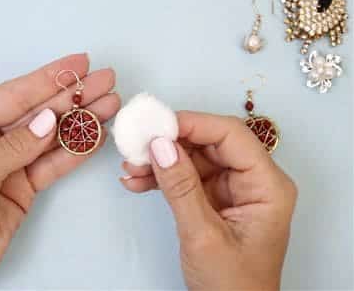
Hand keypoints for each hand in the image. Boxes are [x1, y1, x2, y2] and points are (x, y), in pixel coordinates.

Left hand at [0, 54, 119, 289]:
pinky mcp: (22, 186)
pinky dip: (75, 151)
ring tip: (112, 104)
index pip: (11, 96)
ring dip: (80, 121)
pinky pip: (52, 164)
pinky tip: (96, 135)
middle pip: (36, 112)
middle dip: (72, 96)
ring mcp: (8, 163)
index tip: (80, 63)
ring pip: (49, 136)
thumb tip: (50, 118)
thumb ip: (13, 148)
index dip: (48, 79)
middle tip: (107, 79)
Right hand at [120, 111, 296, 289]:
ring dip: (161, 161)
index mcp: (267, 187)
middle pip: (210, 143)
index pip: (231, 136)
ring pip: (194, 158)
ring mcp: (233, 190)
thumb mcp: (203, 236)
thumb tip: (161, 145)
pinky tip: (138, 181)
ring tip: (131, 168)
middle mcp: (253, 182)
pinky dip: (162, 178)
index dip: (192, 124)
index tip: (156, 125)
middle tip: (137, 145)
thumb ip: (181, 188)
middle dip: (170, 143)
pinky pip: (187, 177)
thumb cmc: (234, 287)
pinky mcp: (215, 200)